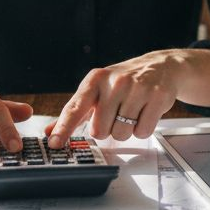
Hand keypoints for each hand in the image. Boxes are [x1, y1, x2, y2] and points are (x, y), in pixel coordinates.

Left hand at [45, 51, 181, 147]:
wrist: (159, 67)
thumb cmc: (123, 82)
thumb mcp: (97, 90)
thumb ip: (74, 113)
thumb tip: (50, 131)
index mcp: (95, 79)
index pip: (75, 108)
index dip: (63, 128)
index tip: (53, 143)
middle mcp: (115, 82)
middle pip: (99, 130)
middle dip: (106, 129)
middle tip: (115, 114)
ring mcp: (137, 89)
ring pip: (121, 134)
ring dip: (125, 130)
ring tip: (131, 112)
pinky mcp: (157, 98)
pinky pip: (142, 132)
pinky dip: (142, 129)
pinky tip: (144, 113)